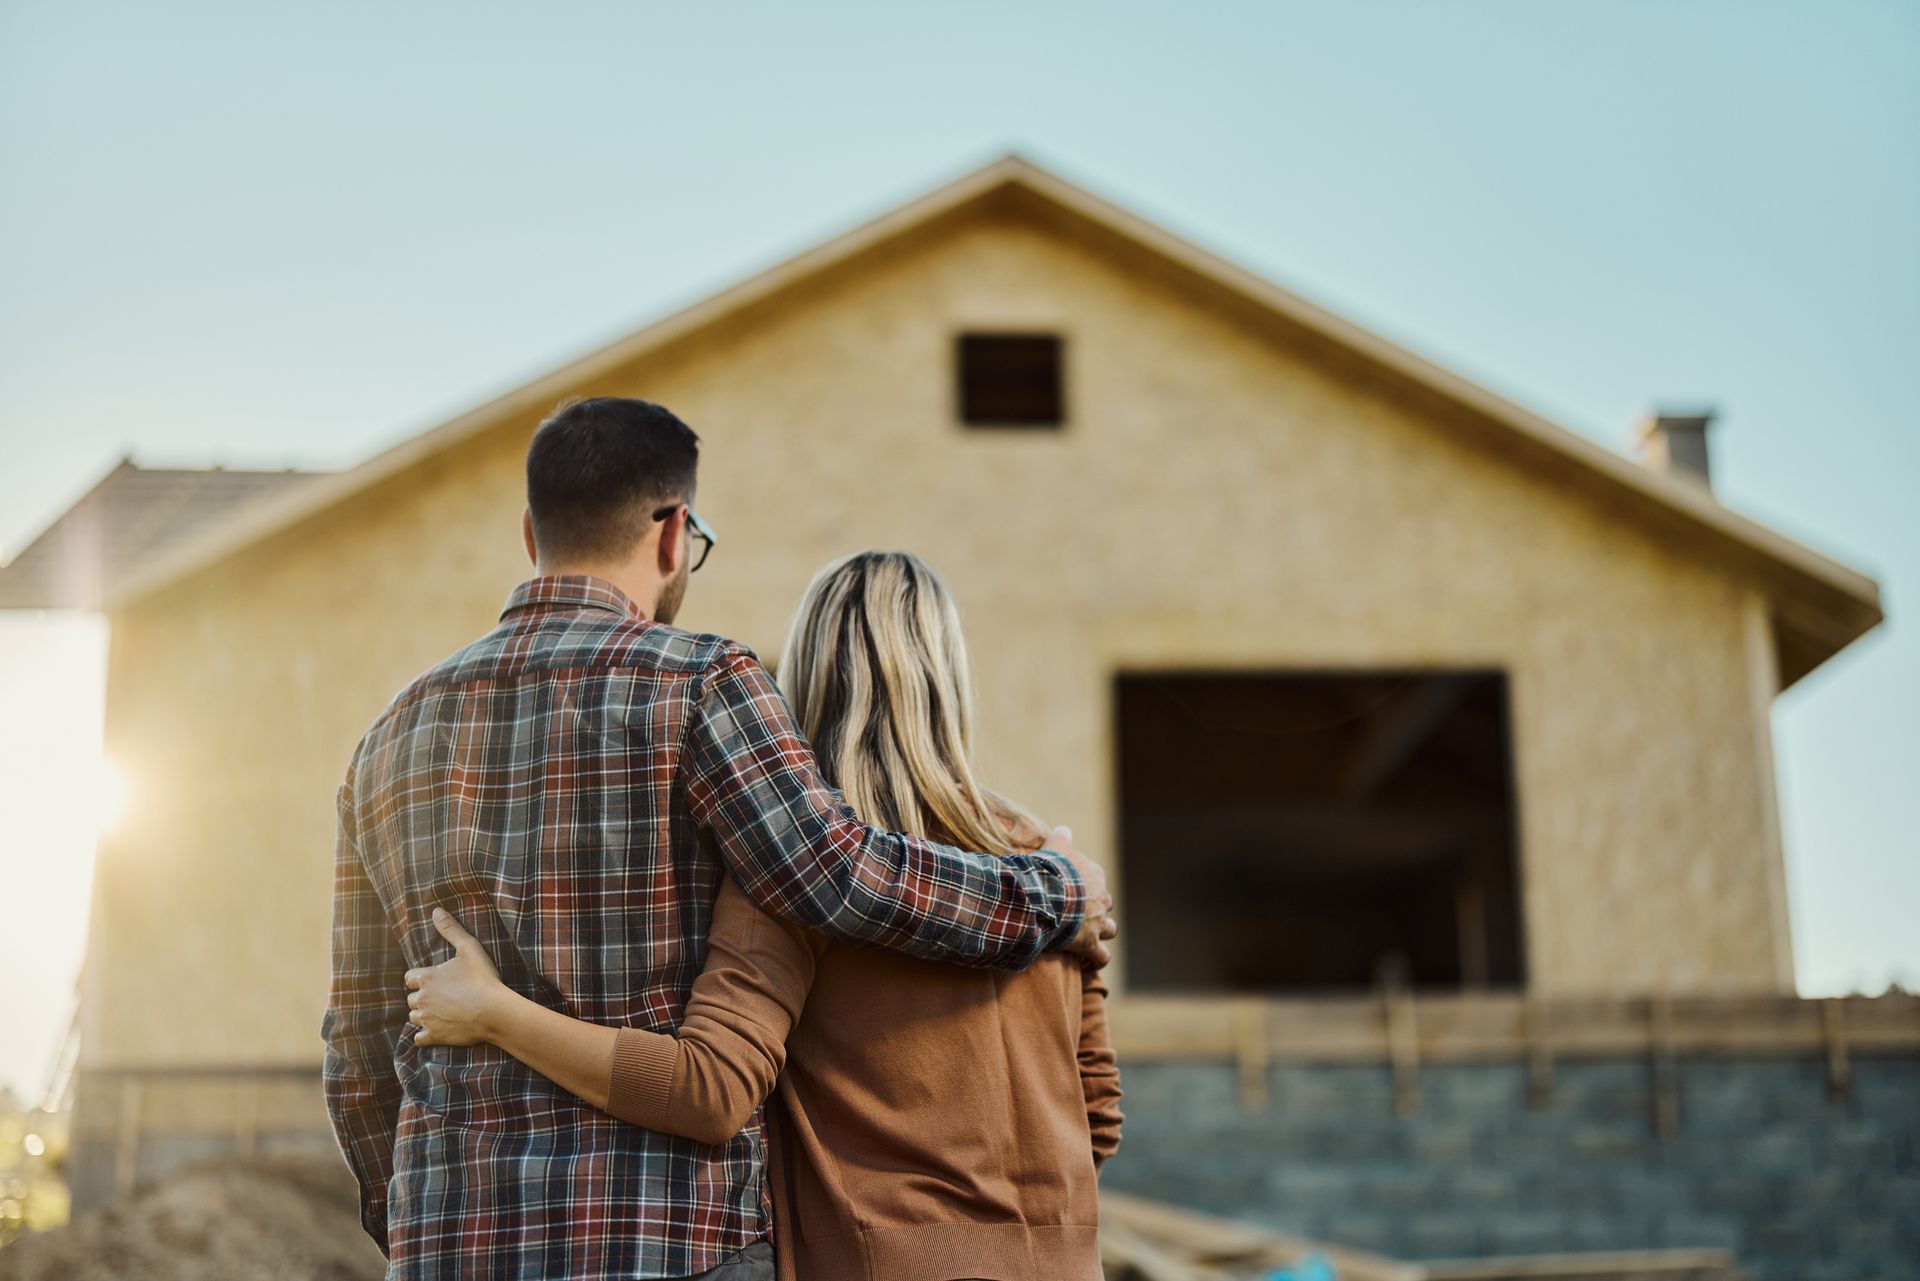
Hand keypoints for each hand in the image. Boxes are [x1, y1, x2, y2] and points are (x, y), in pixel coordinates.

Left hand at [405, 907, 507, 1046]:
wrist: (494, 1012)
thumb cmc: (483, 978)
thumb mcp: (469, 948)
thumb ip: (450, 929)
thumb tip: (436, 911)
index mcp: (427, 978)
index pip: (410, 977)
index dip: (420, 978)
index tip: (434, 980)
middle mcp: (421, 998)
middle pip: (411, 998)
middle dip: (422, 997)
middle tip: (442, 996)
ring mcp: (426, 1019)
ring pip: (413, 1017)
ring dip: (423, 1015)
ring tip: (441, 1012)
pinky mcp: (433, 1036)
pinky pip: (418, 1038)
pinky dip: (425, 1035)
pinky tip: (437, 1030)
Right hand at [1046, 826, 1117, 968]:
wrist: (1046, 895)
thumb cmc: (1049, 869)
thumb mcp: (1055, 846)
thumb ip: (1061, 838)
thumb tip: (1065, 829)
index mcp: (1094, 875)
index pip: (1096, 878)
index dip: (1086, 884)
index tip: (1074, 888)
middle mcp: (1101, 898)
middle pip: (1105, 903)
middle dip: (1096, 908)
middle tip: (1079, 913)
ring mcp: (1098, 922)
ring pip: (1109, 929)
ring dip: (1101, 932)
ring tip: (1088, 937)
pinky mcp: (1089, 944)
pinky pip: (1101, 957)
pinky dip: (1097, 959)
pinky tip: (1091, 962)